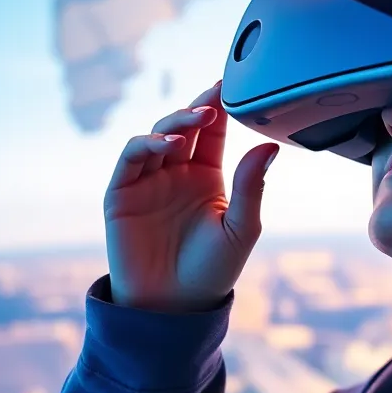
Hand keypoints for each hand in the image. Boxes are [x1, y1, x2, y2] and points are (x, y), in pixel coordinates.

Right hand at [103, 81, 279, 311]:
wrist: (174, 307)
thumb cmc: (213, 270)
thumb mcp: (242, 228)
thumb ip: (253, 186)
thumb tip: (270, 146)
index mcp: (207, 176)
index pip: (214, 132)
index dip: (219, 107)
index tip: (231, 85)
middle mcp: (177, 172)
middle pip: (185, 127)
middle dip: (198, 108)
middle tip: (215, 97)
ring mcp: (148, 180)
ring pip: (158, 136)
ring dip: (175, 123)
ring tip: (196, 118)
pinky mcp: (121, 193)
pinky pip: (130, 159)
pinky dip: (146, 145)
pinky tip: (169, 146)